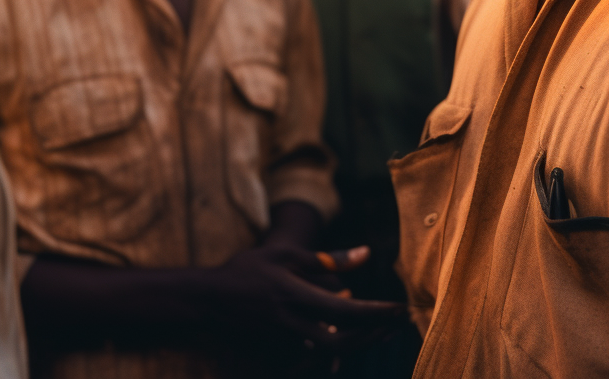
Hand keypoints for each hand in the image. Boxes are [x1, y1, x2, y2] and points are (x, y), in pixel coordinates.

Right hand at [197, 243, 404, 353]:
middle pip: (347, 339)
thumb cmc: (247, 270)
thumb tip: (366, 254)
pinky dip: (340, 346)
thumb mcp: (285, 256)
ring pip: (335, 350)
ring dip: (361, 340)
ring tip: (382, 327)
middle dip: (377, 332)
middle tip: (398, 320)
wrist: (209, 301)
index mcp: (298, 297)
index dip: (378, 313)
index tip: (400, 308)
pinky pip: (319, 353)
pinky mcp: (282, 350)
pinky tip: (351, 335)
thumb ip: (327, 259)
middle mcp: (296, 324)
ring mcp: (288, 341)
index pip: (348, 312)